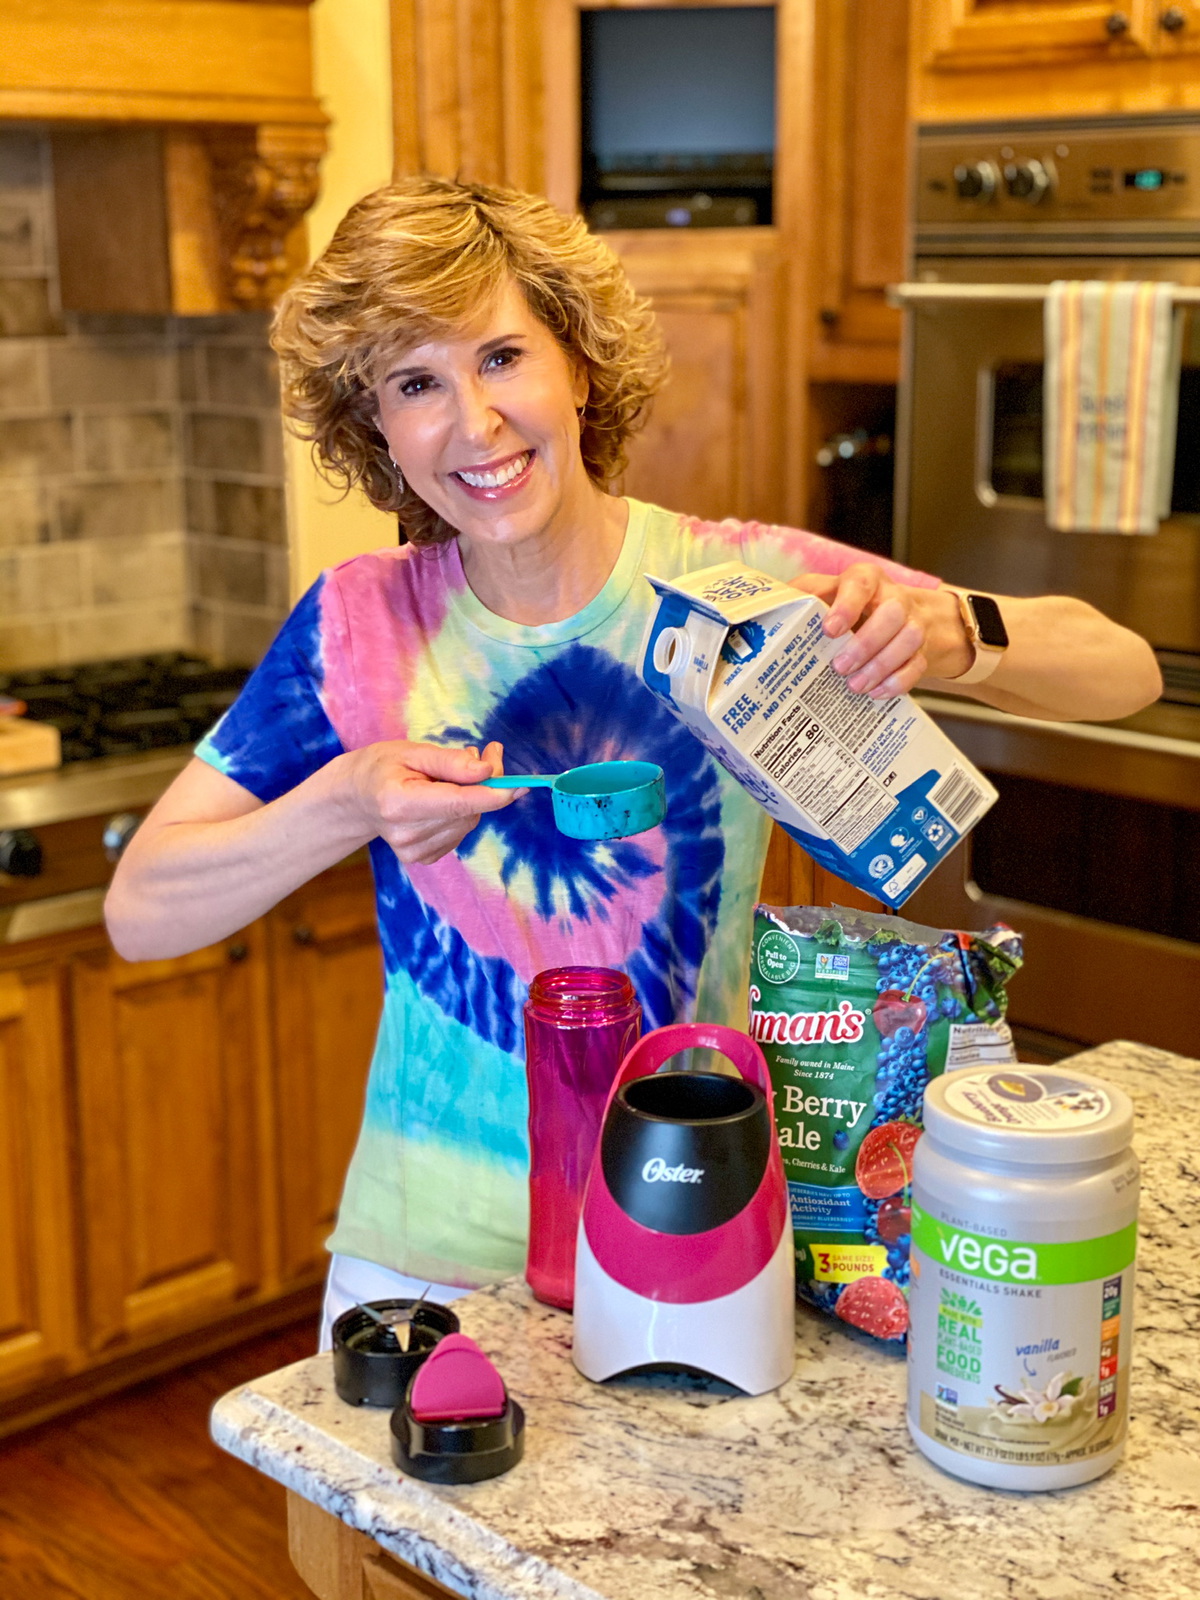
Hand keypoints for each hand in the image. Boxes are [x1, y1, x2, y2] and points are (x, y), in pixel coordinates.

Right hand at [345, 739, 520, 864]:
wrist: (355, 798)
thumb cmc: (381, 767)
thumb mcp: (411, 751)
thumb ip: (450, 762)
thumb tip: (488, 770)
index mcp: (399, 804)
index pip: (458, 803)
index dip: (494, 794)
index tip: (519, 784)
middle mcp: (407, 834)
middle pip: (469, 811)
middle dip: (484, 783)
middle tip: (479, 753)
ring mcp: (414, 852)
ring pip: (469, 822)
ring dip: (471, 798)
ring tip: (445, 778)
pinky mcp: (422, 858)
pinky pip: (460, 832)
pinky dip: (459, 814)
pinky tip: (439, 801)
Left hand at [789, 565, 970, 696]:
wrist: (899, 614)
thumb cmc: (850, 604)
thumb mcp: (826, 592)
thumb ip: (802, 597)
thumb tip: (765, 610)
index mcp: (865, 580)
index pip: (860, 584)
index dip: (847, 606)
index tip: (830, 629)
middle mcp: (893, 598)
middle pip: (892, 613)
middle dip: (866, 643)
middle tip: (840, 666)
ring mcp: (912, 622)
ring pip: (910, 638)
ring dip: (881, 665)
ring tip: (855, 685)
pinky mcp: (921, 649)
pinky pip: (918, 664)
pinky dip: (898, 681)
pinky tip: (876, 692)